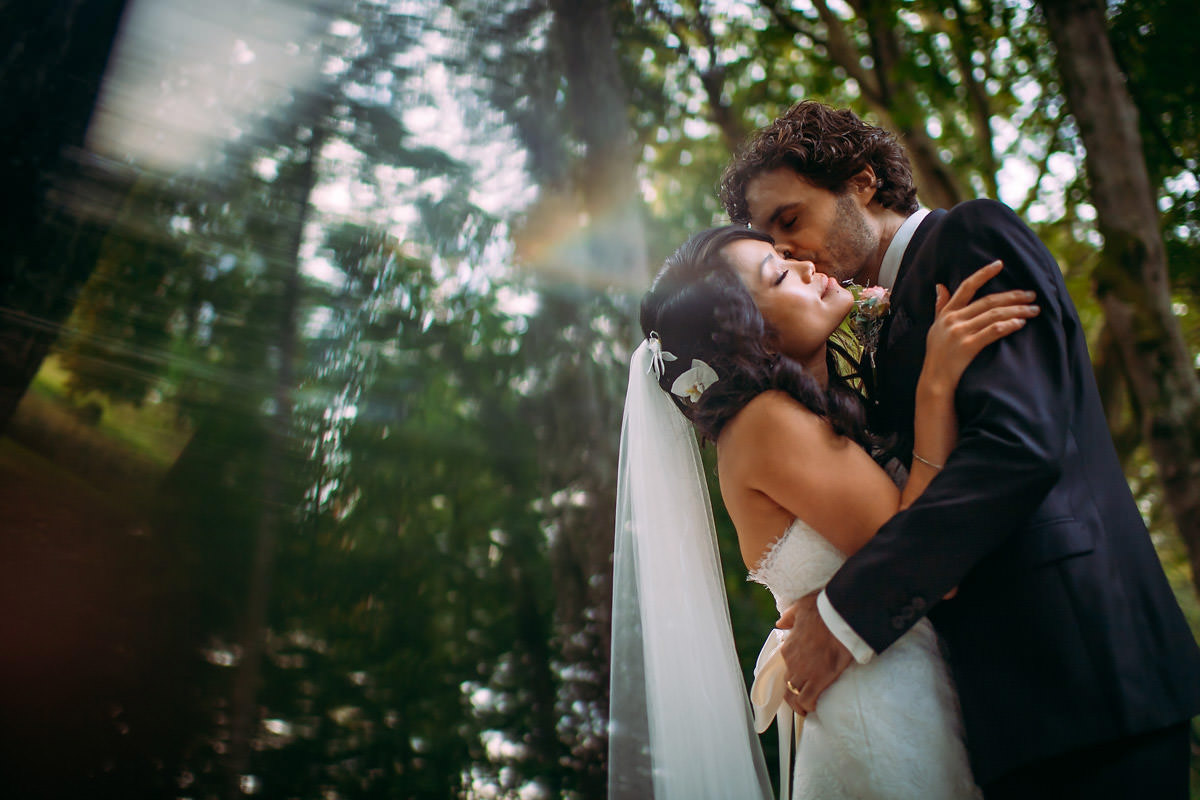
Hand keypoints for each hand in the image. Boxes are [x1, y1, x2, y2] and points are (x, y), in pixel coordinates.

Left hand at [774, 592, 853, 715]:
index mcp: (788, 647)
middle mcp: (792, 662)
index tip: (799, 678)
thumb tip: (780, 623)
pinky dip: (809, 706)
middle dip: (793, 693)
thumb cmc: (823, 609)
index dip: (791, 674)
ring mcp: (804, 672)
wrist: (841, 617)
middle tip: (801, 699)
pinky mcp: (819, 679)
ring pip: (794, 695)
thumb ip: (789, 617)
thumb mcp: (800, 607)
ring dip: (798, 704)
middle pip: (787, 684)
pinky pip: (808, 699)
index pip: (785, 667)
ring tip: (806, 709)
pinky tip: (814, 708)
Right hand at [919, 260, 1039, 396]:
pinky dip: (1009, 325)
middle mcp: (953, 319)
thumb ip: (940, 306)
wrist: (935, 381)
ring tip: (1034, 310)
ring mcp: (960, 332)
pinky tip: (1021, 323)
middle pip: (988, 301)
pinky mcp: (968, 346)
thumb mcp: (935, 327)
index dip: (983, 274)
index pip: (967, 287)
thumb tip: (940, 286)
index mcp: (947, 313)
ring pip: (994, 314)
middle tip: (1032, 294)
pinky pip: (993, 331)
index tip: (1000, 264)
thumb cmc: (938, 355)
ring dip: (1017, 310)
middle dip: (1013, 296)